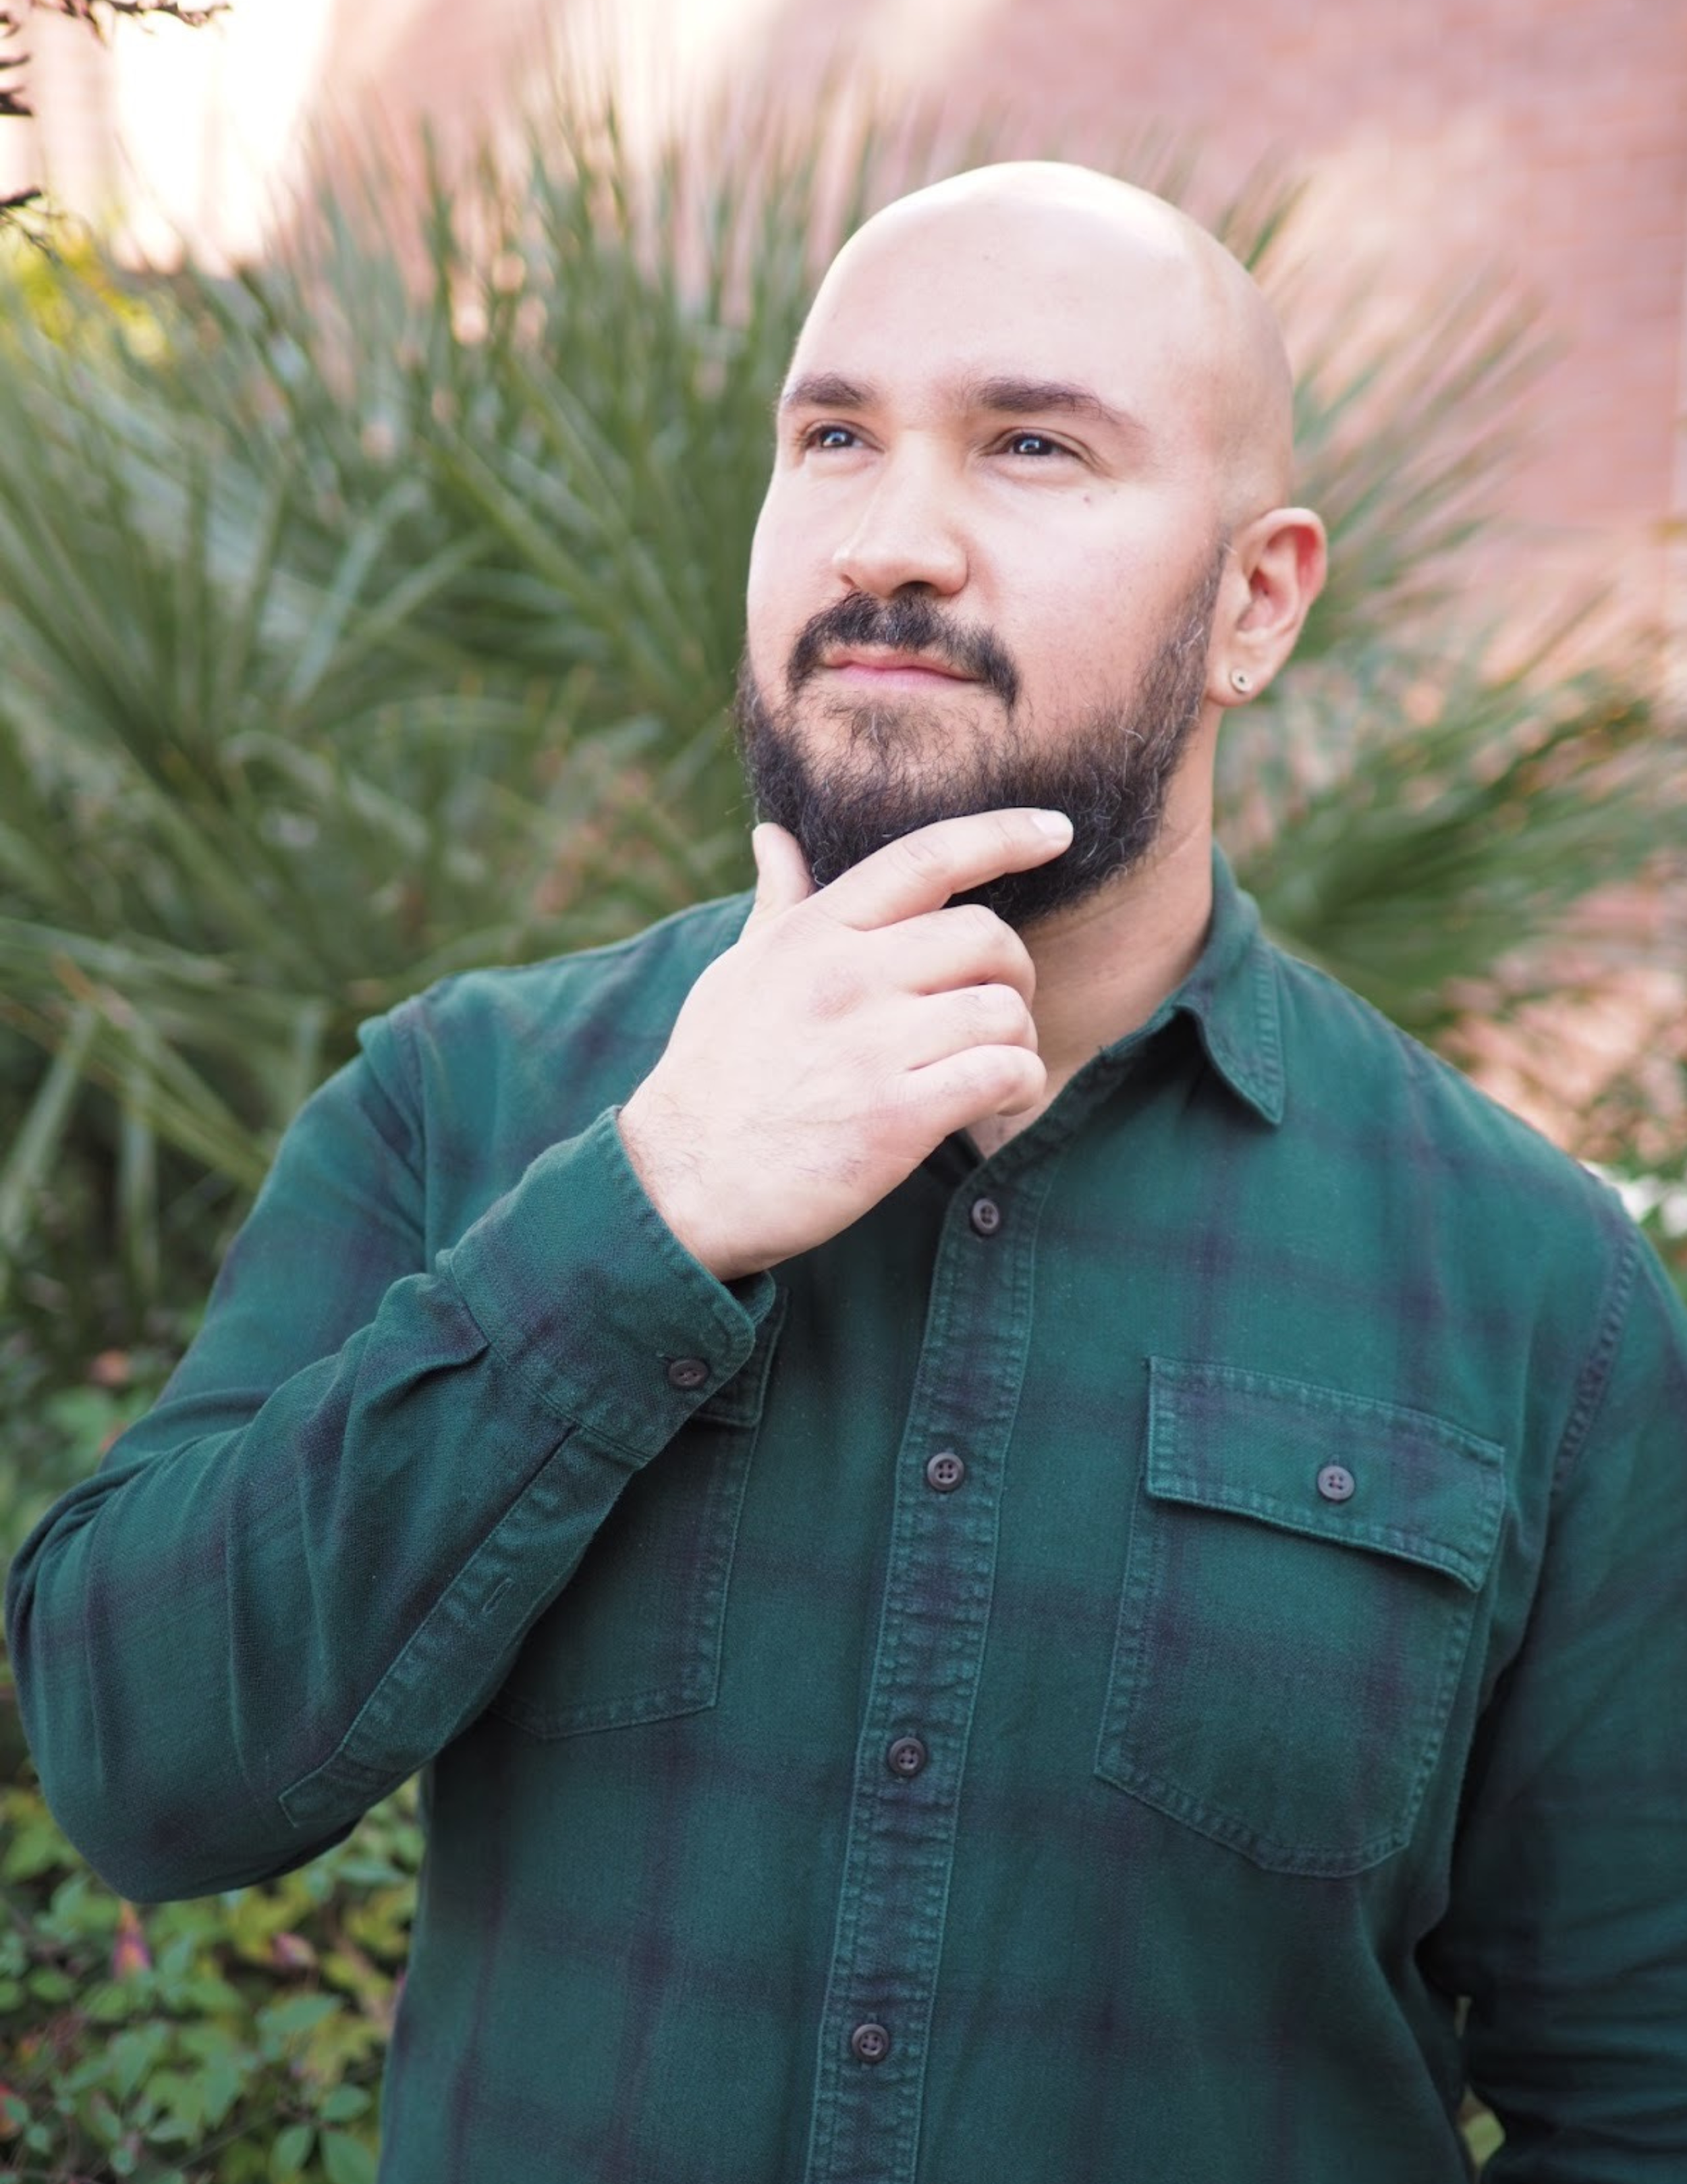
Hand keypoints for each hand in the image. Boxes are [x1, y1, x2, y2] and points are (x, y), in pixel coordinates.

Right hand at [617, 808, 1071, 1280]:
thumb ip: (777, 906)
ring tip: (993, 1065)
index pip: (925, 858)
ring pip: (1003, 1010)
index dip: (1003, 834)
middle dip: (1012, 972)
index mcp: (812, 934)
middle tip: (995, 1009)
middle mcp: (845, 977)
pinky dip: (1020, 1084)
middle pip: (986, 936)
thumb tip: (773, 836)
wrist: (679, 1185)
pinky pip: (1003, 1073)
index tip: (1057, 830)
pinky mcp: (896, 1117)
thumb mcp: (735, 974)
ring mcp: (871, 1047)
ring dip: (1018, 1039)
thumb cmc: (712, 1077)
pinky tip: (1000, 1099)